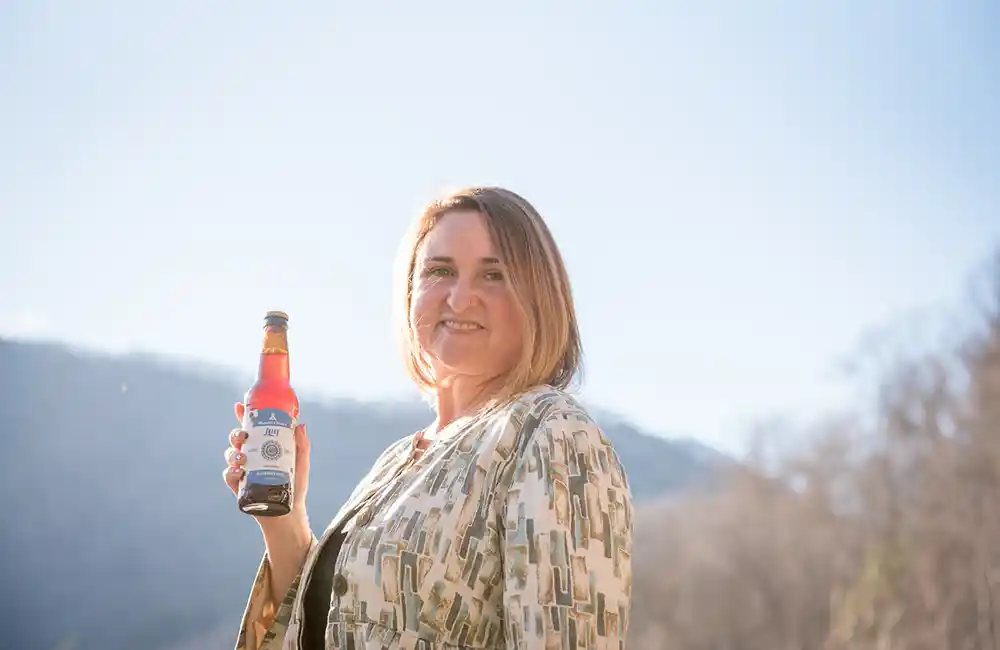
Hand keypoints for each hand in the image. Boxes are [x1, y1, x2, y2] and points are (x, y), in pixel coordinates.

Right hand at [223, 402, 310, 517]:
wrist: (288, 512)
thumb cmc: (295, 485)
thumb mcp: (301, 463)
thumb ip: (302, 445)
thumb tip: (301, 425)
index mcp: (265, 446)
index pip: (252, 428)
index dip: (244, 416)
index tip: (240, 406)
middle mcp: (252, 456)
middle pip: (237, 439)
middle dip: (236, 433)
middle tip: (243, 435)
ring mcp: (243, 470)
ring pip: (230, 455)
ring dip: (233, 452)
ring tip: (242, 457)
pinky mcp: (238, 486)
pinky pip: (228, 475)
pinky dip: (230, 472)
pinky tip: (237, 472)